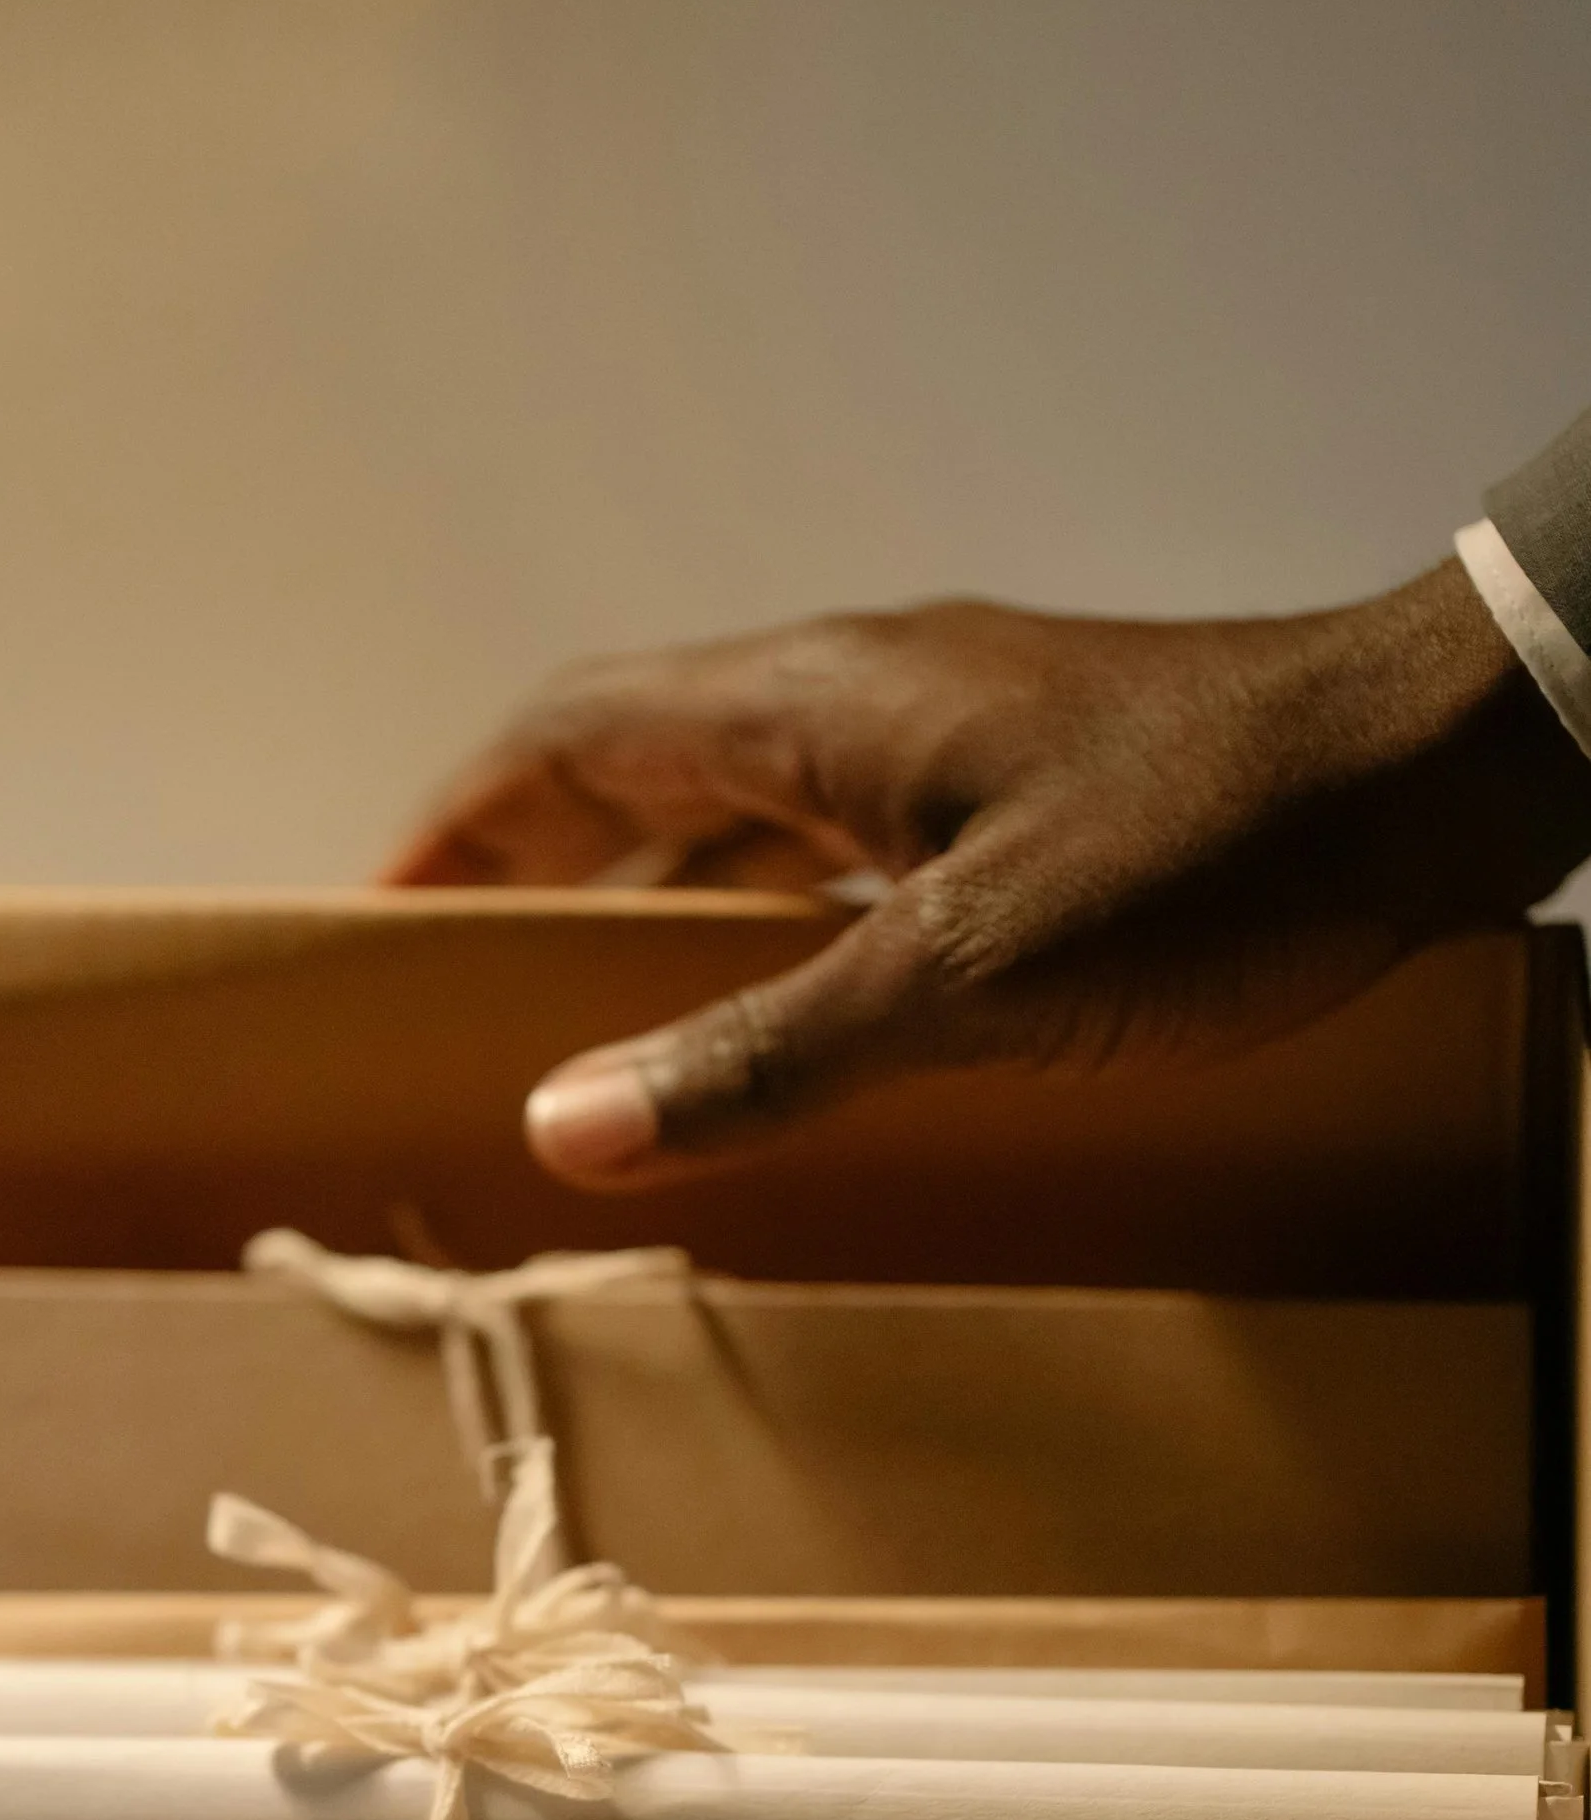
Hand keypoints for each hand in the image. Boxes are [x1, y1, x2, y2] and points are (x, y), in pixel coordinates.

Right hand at [384, 566, 1590, 1189]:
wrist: (1441, 769)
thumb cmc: (1218, 849)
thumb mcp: (970, 977)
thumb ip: (766, 1054)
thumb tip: (566, 1123)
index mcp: (817, 706)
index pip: (571, 738)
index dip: (459, 827)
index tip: (378, 917)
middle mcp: (866, 696)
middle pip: (643, 763)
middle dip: (536, 866)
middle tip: (463, 981)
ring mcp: (949, 735)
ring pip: (745, 807)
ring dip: (655, 898)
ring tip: (595, 1017)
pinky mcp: (1026, 786)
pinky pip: (841, 844)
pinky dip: (772, 921)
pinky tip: (790, 1013)